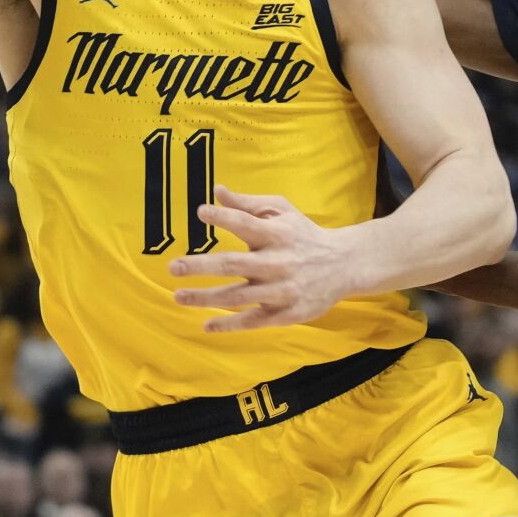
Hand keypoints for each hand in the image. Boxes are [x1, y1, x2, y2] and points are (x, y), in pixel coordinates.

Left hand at [171, 185, 359, 331]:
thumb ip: (248, 204)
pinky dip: (229, 324)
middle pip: (234, 264)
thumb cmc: (304, 234)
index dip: (224, 218)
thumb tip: (216, 192)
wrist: (344, 264)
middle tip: (173, 266)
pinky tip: (207, 325)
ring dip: (206, 298)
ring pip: (238, 296)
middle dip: (201, 266)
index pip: (247, 224)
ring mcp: (281, 290)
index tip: (201, 212)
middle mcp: (277, 262)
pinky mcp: (286, 313)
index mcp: (277, 234)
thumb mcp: (282, 211)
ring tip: (178, 296)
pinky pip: (253, 321)